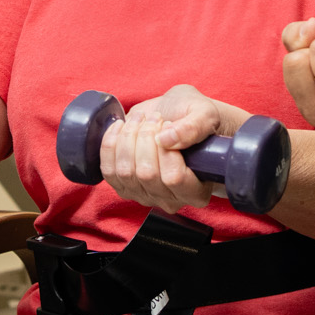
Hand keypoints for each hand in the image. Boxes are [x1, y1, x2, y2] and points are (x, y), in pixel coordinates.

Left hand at [98, 85, 237, 214]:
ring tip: (141, 119)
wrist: (177, 116)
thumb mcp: (206, 115)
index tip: (169, 125)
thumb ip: (193, 128)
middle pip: (147, 174)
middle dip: (146, 137)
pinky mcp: (124, 186)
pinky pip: (108, 171)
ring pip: (125, 172)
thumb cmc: (196, 119)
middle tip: (156, 117)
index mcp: (197, 190)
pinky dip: (110, 144)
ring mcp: (144, 195)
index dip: (166, 149)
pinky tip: (121, 127)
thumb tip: (166, 140)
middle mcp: (170, 199)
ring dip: (129, 137)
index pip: (175, 178)